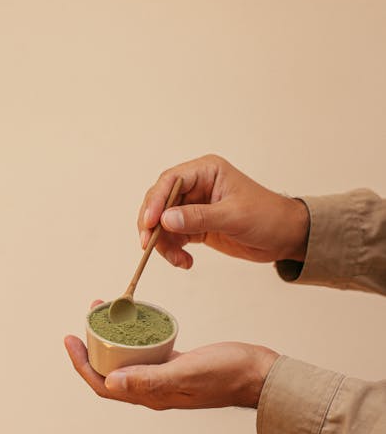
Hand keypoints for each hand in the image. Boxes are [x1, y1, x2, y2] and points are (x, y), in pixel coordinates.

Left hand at [64, 302, 278, 410]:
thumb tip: (109, 383)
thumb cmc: (226, 374)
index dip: (82, 365)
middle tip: (88, 316)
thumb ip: (149, 380)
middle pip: (111, 370)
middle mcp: (153, 389)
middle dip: (93, 345)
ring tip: (106, 312)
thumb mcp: (185, 373)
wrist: (259, 374)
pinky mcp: (177, 364)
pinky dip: (134, 335)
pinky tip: (137, 319)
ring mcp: (165, 377)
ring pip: (127, 359)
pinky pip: (146, 351)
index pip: (103, 385)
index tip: (70, 338)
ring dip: (112, 338)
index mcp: (150, 395)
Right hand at [138, 154, 308, 268]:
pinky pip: (174, 237)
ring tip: (178, 260)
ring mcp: (194, 206)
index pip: (170, 181)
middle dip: (153, 225)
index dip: (155, 202)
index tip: (149, 224)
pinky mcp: (196, 226)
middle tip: (148, 246)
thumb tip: (166, 220)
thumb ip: (199, 217)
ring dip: (164, 243)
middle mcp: (196, 186)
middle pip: (160, 202)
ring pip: (163, 223)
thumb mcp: (234, 216)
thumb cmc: (267, 217)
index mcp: (206, 171)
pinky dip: (174, 251)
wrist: (285, 237)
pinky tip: (185, 262)